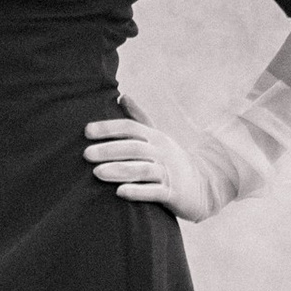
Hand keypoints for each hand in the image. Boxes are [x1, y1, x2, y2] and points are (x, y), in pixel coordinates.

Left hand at [85, 114, 214, 223]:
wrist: (204, 186)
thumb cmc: (171, 160)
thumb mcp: (157, 137)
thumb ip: (138, 118)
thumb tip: (121, 96)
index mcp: (155, 137)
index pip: (130, 127)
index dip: (109, 128)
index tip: (86, 131)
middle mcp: (162, 152)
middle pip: (134, 148)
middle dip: (109, 150)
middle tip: (86, 154)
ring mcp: (169, 173)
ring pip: (143, 169)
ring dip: (120, 170)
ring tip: (97, 173)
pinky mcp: (173, 194)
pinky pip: (155, 192)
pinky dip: (138, 192)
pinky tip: (120, 192)